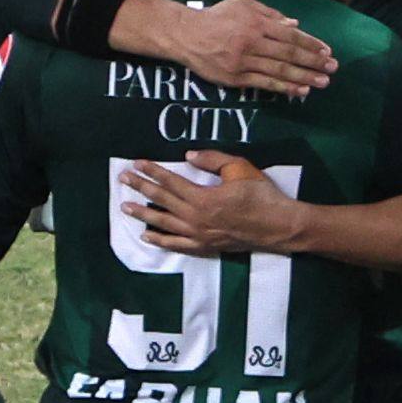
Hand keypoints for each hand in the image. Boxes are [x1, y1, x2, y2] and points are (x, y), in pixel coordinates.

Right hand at [113, 0, 337, 97]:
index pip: (290, 35)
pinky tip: (300, 91)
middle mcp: (252, 42)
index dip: (311, 44)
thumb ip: (270, 14)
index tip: (327, 51)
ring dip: (304, 78)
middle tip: (332, 68)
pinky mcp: (236, 78)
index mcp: (256, 23)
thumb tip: (295, 24)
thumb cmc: (217, 17)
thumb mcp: (243, 6)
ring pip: (279, 71)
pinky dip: (284, 88)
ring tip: (322, 82)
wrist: (186, 35)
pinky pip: (264, 85)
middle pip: (289, 54)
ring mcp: (244, 62)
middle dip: (313, 62)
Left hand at [121, 152, 310, 257]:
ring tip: (125, 207)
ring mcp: (199, 235)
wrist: (278, 226)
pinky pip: (177, 245)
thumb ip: (213, 160)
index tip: (137, 163)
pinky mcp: (205, 246)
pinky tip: (147, 235)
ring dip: (143, 214)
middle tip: (123, 179)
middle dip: (141, 188)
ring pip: (164, 223)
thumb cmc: (261, 195)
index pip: (170, 181)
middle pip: (162, 200)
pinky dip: (160, 240)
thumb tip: (188, 155)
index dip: (152, 171)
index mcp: (203, 197)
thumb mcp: (240, 168)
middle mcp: (196, 218)